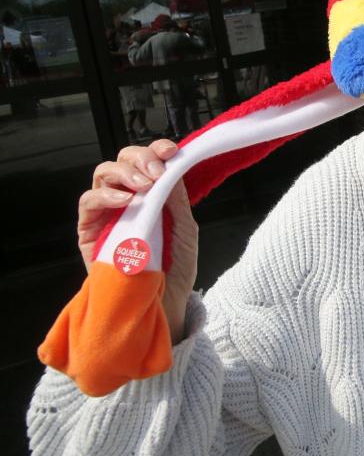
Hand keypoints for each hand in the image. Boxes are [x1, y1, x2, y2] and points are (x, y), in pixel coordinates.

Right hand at [78, 139, 197, 342]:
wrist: (162, 305)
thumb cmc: (175, 270)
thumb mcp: (185, 232)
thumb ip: (177, 203)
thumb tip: (172, 171)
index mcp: (153, 195)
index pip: (148, 163)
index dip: (157, 151)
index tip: (172, 151)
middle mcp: (128, 199)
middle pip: (123, 161)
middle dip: (140, 158)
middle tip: (156, 172)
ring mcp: (107, 213)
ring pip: (103, 174)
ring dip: (123, 173)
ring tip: (142, 185)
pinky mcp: (88, 231)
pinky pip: (87, 203)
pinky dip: (104, 195)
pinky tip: (122, 200)